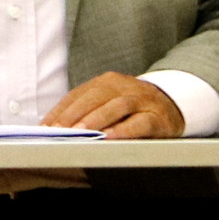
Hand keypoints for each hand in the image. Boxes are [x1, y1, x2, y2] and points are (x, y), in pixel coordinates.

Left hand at [44, 73, 183, 138]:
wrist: (172, 106)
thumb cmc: (131, 108)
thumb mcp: (107, 103)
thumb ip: (84, 111)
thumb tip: (52, 127)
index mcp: (107, 82)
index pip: (78, 95)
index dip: (60, 111)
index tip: (45, 127)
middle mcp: (124, 87)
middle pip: (96, 97)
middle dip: (74, 114)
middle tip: (59, 129)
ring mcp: (142, 100)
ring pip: (117, 106)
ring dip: (96, 120)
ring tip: (80, 132)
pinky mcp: (158, 117)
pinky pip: (140, 122)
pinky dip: (124, 130)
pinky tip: (110, 137)